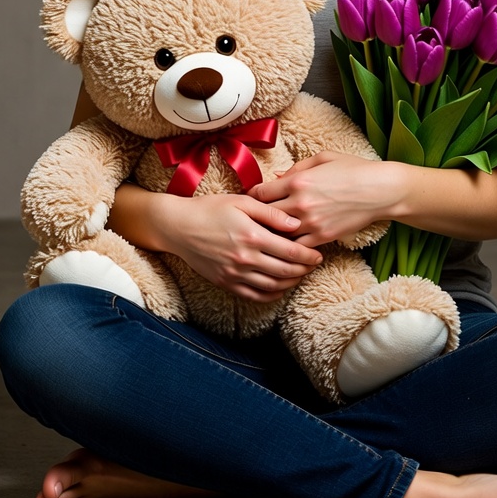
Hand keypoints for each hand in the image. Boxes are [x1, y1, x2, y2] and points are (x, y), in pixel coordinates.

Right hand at [158, 193, 323, 302]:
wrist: (178, 226)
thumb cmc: (211, 209)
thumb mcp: (242, 202)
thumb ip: (271, 212)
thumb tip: (296, 222)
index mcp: (252, 236)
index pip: (290, 251)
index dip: (308, 255)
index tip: (318, 255)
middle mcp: (245, 258)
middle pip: (284, 271)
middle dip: (304, 270)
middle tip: (314, 265)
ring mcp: (235, 274)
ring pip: (272, 286)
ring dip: (290, 282)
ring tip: (300, 275)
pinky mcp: (226, 283)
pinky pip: (254, 295)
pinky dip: (271, 295)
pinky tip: (279, 287)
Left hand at [249, 151, 396, 248]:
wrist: (380, 191)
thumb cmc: (353, 169)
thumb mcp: (322, 158)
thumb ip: (296, 168)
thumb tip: (276, 177)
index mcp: (297, 181)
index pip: (260, 194)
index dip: (252, 198)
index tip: (251, 201)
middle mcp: (300, 203)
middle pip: (264, 216)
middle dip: (257, 218)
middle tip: (251, 221)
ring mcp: (311, 223)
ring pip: (278, 235)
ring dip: (271, 235)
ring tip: (265, 236)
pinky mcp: (322, 237)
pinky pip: (297, 247)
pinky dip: (291, 246)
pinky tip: (288, 245)